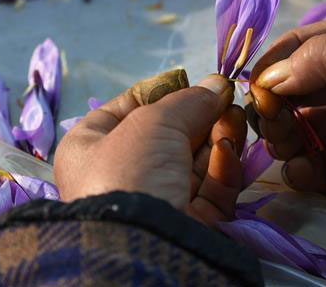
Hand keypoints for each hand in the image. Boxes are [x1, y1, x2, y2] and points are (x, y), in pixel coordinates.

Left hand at [54, 75, 248, 224]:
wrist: (144, 243)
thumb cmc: (130, 170)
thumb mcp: (153, 121)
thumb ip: (188, 100)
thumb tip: (217, 84)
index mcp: (90, 149)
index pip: (126, 110)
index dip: (159, 93)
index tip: (189, 81)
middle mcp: (119, 175)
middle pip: (168, 135)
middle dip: (199, 116)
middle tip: (225, 97)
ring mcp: (155, 202)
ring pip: (194, 161)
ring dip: (217, 135)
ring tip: (235, 116)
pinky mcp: (189, 223)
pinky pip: (209, 189)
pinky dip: (223, 166)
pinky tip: (230, 146)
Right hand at [249, 15, 325, 206]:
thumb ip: (324, 58)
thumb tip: (270, 77)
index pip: (304, 45)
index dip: (274, 61)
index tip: (251, 82)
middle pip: (298, 88)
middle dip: (276, 101)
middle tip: (267, 118)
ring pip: (304, 128)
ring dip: (284, 134)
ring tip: (283, 143)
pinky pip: (323, 167)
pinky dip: (303, 170)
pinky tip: (300, 171)